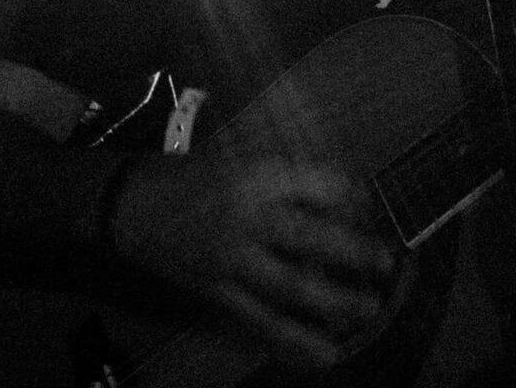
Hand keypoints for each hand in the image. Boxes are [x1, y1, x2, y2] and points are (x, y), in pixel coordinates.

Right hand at [110, 146, 399, 370]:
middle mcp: (247, 218)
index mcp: (256, 177)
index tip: (370, 203)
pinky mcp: (217, 291)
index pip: (320, 186)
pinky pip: (260, 321)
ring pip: (292, 286)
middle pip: (313, 238)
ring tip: (369, 310)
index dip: (351, 195)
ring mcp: (232, 260)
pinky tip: (322, 353)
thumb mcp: (241, 160)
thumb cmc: (191, 176)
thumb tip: (343, 198)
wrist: (129, 205)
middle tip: (387, 264)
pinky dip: (292, 340)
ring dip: (334, 302)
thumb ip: (286, 180)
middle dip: (355, 253)